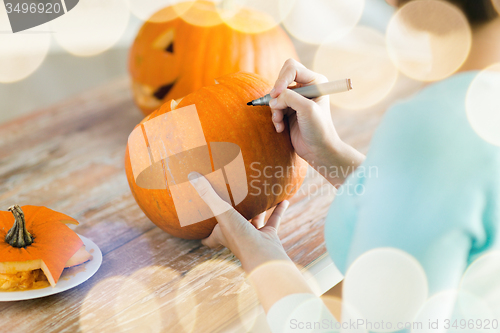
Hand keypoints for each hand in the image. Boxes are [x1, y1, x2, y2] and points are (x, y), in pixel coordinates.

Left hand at [188, 172, 291, 272]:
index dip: (203, 234)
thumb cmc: (240, 237)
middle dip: (232, 215)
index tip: (199, 228)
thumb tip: (191, 175)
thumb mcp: (222, 212)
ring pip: (255, 221)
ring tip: (259, 196)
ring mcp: (254, 236)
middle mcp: (237, 236)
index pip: (209, 238)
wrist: (264, 256)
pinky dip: (279, 210)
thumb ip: (208, 194)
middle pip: (232, 225)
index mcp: (222, 234)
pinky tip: (284, 199)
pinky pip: (274, 220)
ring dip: (258, 210)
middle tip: (231, 200)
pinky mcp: (269, 235)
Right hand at [269, 59, 364, 185]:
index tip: (276, 94)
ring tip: (280, 122)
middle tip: (277, 108)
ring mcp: (296, 99)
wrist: (318, 151)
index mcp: (315, 82)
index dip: (282, 79)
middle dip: (277, 96)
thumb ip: (289, 97)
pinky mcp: (289, 110)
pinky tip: (281, 128)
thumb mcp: (306, 109)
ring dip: (275, 110)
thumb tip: (273, 97)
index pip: (292, 68)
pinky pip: (274, 108)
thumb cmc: (319, 130)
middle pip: (281, 79)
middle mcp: (306, 87)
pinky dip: (275, 117)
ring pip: (275, 96)